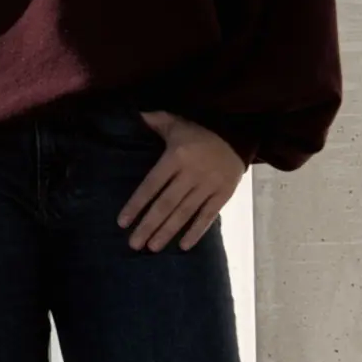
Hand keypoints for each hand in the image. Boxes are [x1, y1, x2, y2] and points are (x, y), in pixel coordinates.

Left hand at [118, 111, 243, 251]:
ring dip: (167, 232)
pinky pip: (209, 216)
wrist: (238, 132)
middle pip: (166, 204)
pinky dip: (196, 231)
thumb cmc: (200, 130)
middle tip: (134, 245)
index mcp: (176, 157)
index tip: (122, 222)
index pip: (151, 185)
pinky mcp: (224, 193)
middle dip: (149, 225)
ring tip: (152, 248)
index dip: (136, 204)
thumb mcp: (175, 122)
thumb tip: (131, 114)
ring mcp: (209, 185)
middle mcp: (192, 173)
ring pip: (185, 213)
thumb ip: (153, 121)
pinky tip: (183, 246)